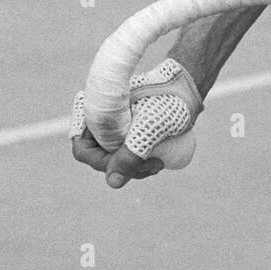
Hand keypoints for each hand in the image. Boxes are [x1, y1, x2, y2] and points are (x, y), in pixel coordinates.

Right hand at [71, 58, 201, 188]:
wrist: (186, 86)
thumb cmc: (167, 99)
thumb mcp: (148, 127)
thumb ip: (129, 154)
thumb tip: (113, 183)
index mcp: (92, 109)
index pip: (83, 150)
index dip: (104, 163)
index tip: (133, 162)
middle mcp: (97, 118)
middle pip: (100, 158)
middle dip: (126, 167)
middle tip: (153, 166)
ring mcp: (112, 126)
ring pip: (114, 159)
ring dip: (134, 168)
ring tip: (158, 163)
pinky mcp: (126, 131)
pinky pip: (124, 154)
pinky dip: (138, 162)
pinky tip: (157, 162)